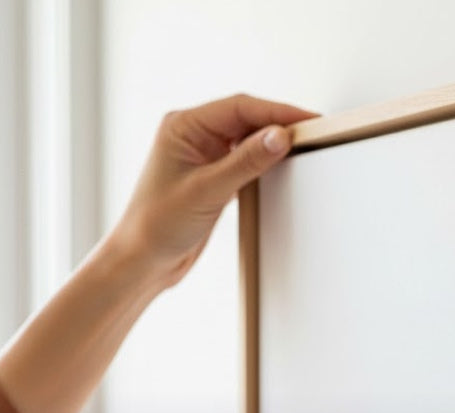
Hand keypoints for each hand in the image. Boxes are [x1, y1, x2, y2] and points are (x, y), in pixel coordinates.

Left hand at [112, 94, 315, 288]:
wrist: (143, 262)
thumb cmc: (156, 226)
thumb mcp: (207, 191)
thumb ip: (246, 162)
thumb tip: (279, 136)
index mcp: (183, 126)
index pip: (239, 108)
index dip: (277, 112)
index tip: (307, 120)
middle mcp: (192, 136)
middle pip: (246, 119)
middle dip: (277, 124)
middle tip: (311, 134)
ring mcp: (202, 157)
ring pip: (246, 140)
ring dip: (271, 144)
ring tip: (301, 149)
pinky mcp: (211, 179)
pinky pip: (243, 161)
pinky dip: (262, 163)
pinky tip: (278, 168)